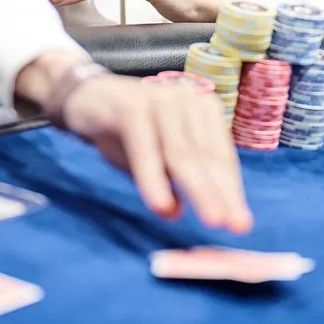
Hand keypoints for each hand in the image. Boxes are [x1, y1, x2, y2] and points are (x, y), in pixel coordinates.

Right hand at [15, 51, 251, 232]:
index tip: (240, 224)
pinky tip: (159, 204)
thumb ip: (171, 179)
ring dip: (198, 188)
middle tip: (232, 225)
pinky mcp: (132, 105)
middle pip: (206, 155)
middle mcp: (187, 99)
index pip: (221, 155)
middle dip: (220, 193)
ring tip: (211, 218)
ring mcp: (160, 99)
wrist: (84, 97)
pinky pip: (146, 148)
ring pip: (182, 152)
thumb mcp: (155, 158)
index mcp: (201, 109)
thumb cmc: (126, 130)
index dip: (231, 190)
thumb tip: (179, 213)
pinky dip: (153, 178)